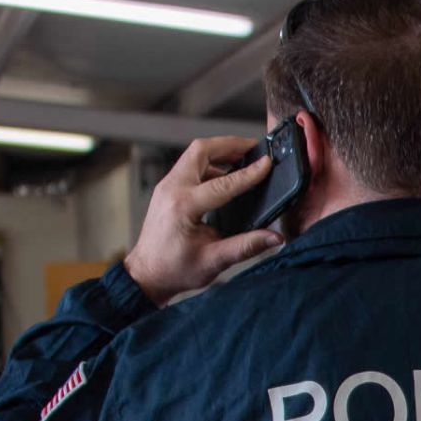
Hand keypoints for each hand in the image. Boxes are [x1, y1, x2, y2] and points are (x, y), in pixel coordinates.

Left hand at [124, 136, 283, 305]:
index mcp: (183, 206)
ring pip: (195, 155)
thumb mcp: (214, 261)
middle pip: (201, 150)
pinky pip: (190, 166)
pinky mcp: (168, 190)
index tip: (266, 164)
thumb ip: (246, 246)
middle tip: (253, 147)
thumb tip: (273, 238)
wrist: (147, 275)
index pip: (223, 183)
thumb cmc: (173, 270)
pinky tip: (227, 174)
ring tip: (243, 158)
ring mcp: (167, 187)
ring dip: (220, 152)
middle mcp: (171, 190)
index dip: (248, 173)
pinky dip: (210, 163)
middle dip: (229, 145)